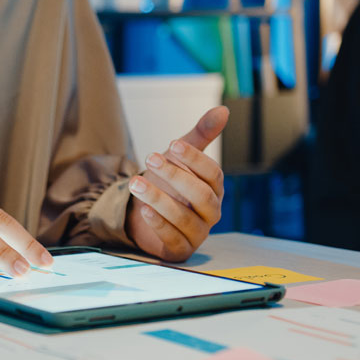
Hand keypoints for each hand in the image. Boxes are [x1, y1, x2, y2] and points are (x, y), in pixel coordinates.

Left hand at [126, 107, 226, 261]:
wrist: (144, 214)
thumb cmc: (167, 184)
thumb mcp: (180, 159)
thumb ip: (200, 136)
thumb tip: (223, 110)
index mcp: (214, 188)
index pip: (213, 173)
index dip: (194, 158)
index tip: (171, 143)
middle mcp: (210, 212)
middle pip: (202, 196)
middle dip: (176, 176)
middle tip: (151, 158)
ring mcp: (197, 233)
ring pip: (184, 218)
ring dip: (159, 199)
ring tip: (136, 183)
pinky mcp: (179, 249)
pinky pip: (172, 238)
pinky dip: (158, 224)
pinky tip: (143, 209)